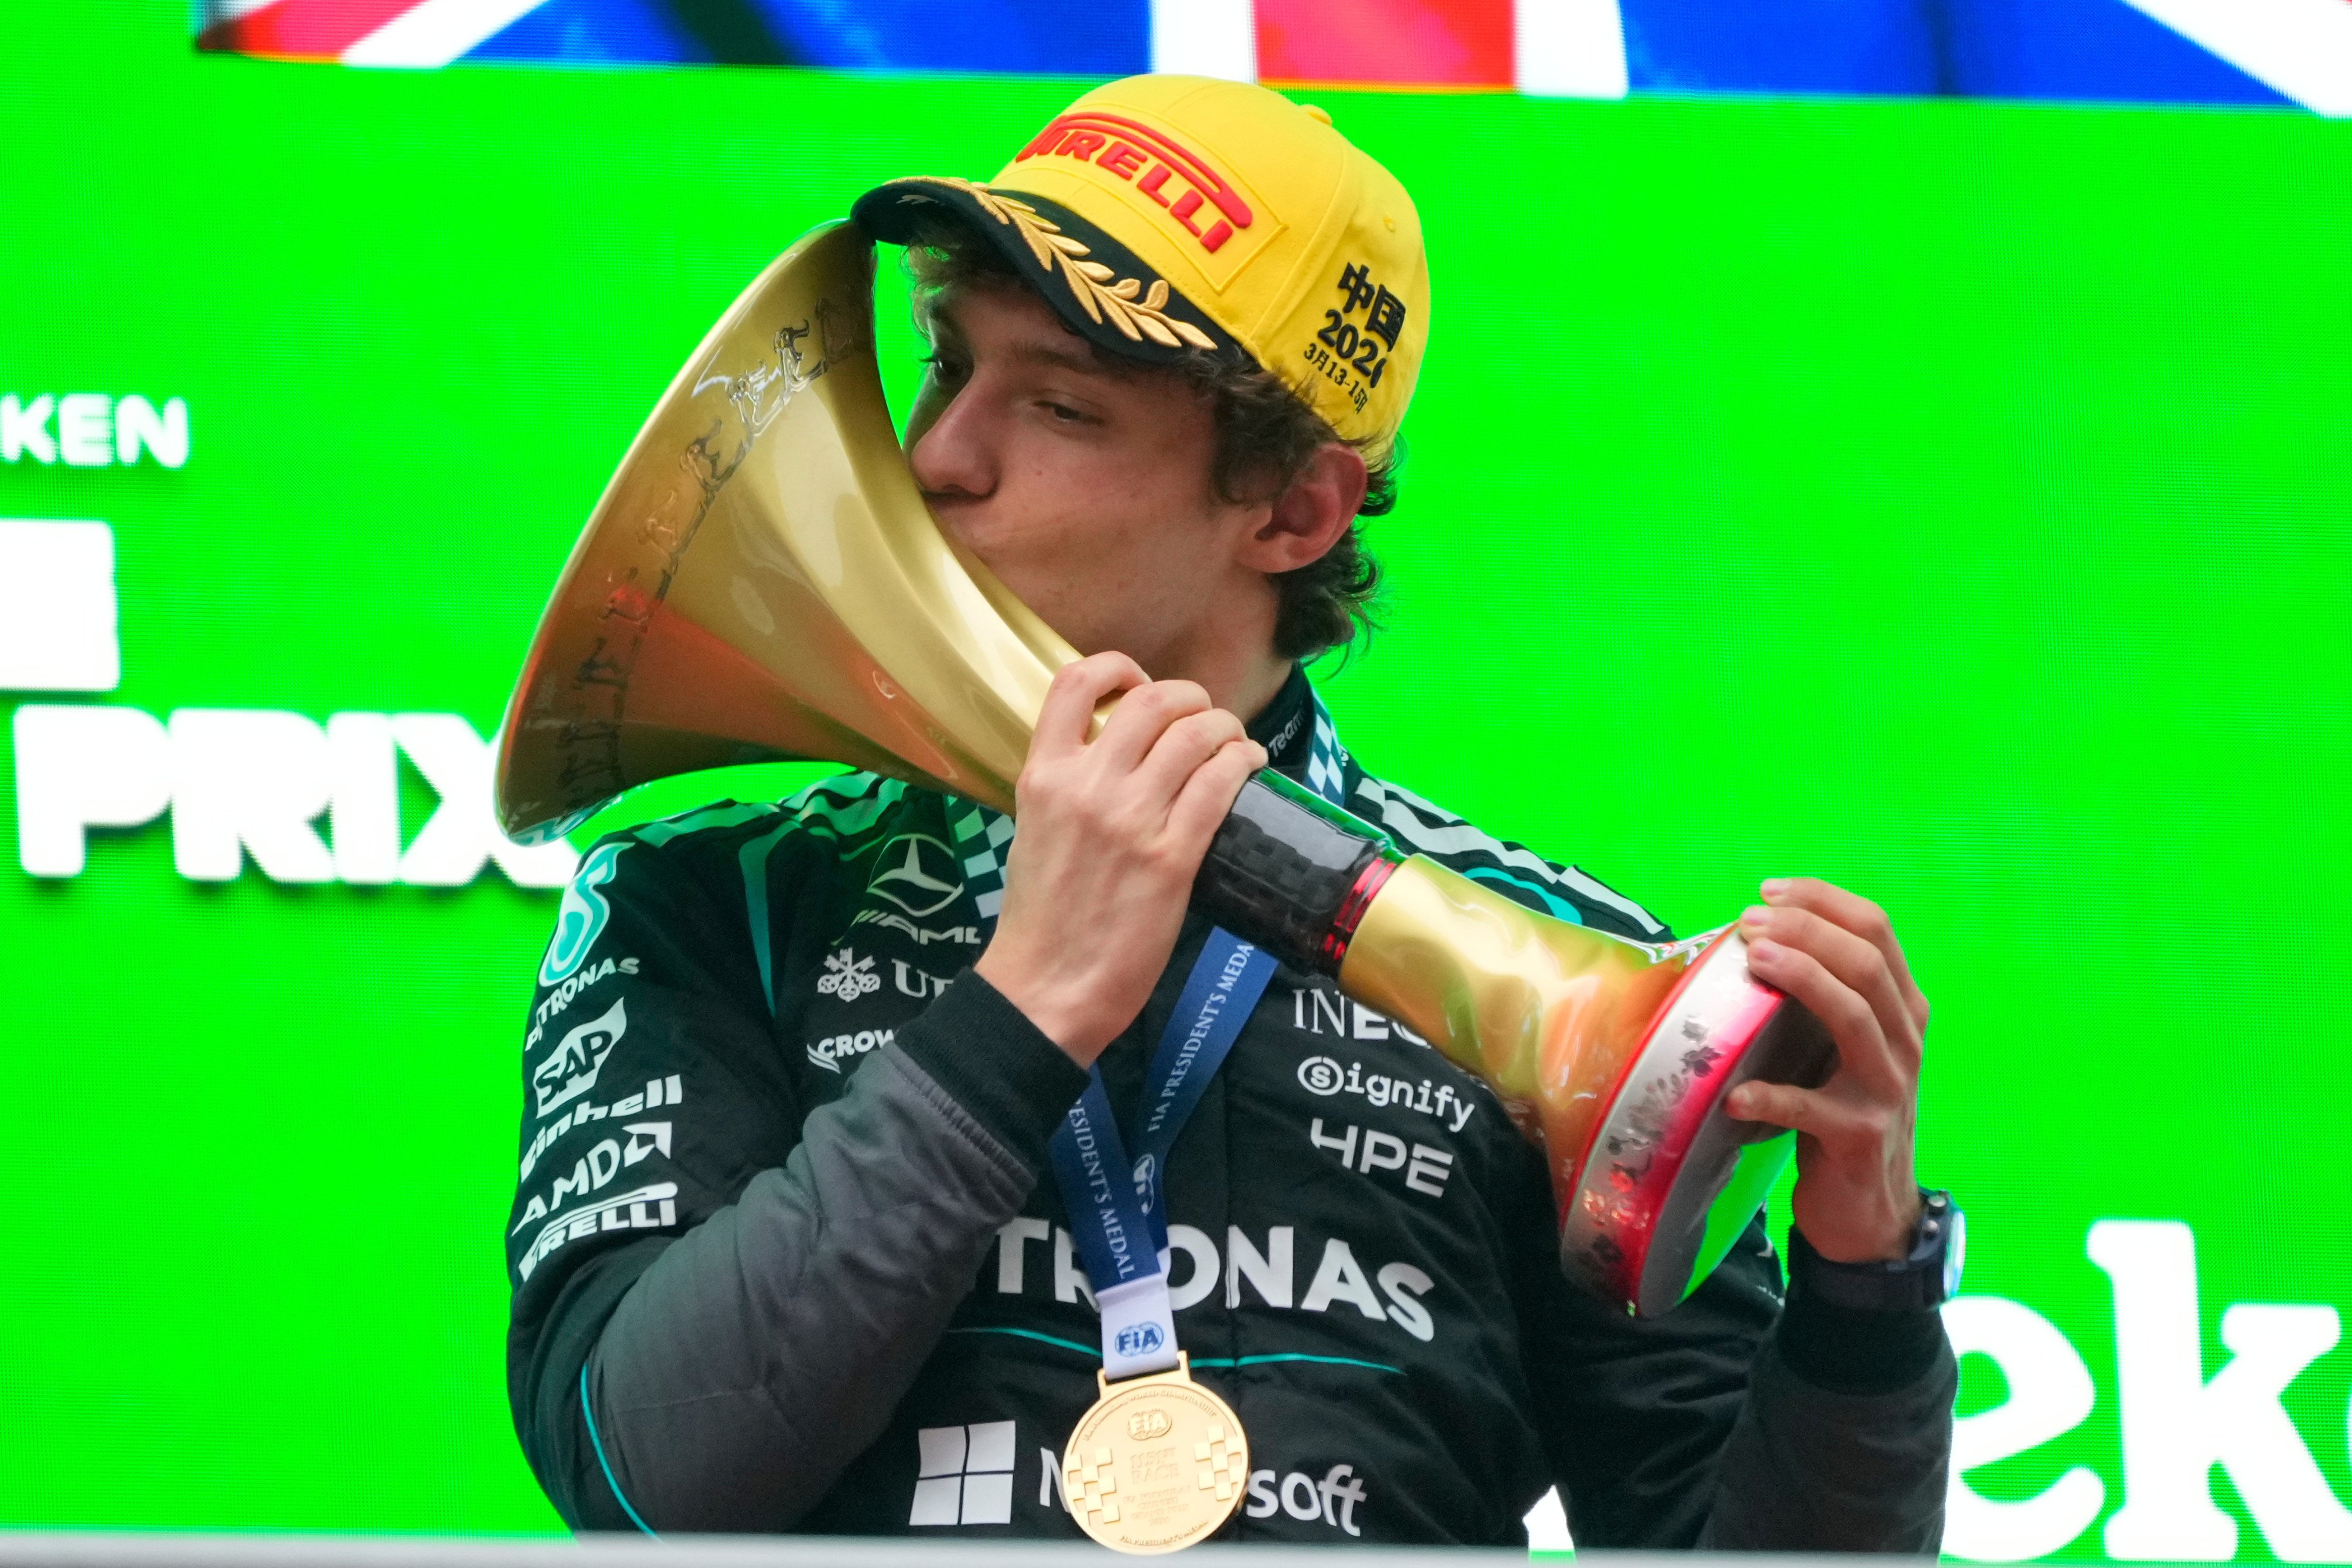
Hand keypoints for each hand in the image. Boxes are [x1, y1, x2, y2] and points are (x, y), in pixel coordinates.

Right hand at [973, 652, 1265, 1066]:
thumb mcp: (1035, 831)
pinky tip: (1250, 765)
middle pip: (1150, 698)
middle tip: (1202, 716)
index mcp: (1042, 776)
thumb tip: (1118, 760)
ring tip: (1233, 741)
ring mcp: (1131, 819)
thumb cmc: (1042, 920)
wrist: (1046, 986)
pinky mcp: (1172, 856)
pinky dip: (1243, 762)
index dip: (1117, 667)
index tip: (1138, 682)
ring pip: (1195, 733)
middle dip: (1188, 697)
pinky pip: (1219, 783)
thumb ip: (1068, 789)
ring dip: (1224, 727)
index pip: (1074, 682)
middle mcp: (1086, 786)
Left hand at [1723, 877, 1928, 1262]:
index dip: (1824, 901)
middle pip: (1867, 964)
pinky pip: (1811, 1109)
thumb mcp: (1841, 1047)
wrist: (1869, 1210)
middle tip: (1749, 921)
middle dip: (1807, 930)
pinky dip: (1770, 1096)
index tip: (1768, 891)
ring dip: (1802, 979)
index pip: (1878, 930)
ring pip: (1855, 1017)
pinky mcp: (1858, 1138)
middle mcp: (1904, 1041)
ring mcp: (1886, 1089)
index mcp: (1902, 1009)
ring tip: (1754, 960)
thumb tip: (1751, 939)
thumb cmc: (1840, 1110)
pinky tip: (1734, 1093)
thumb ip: (1821, 997)